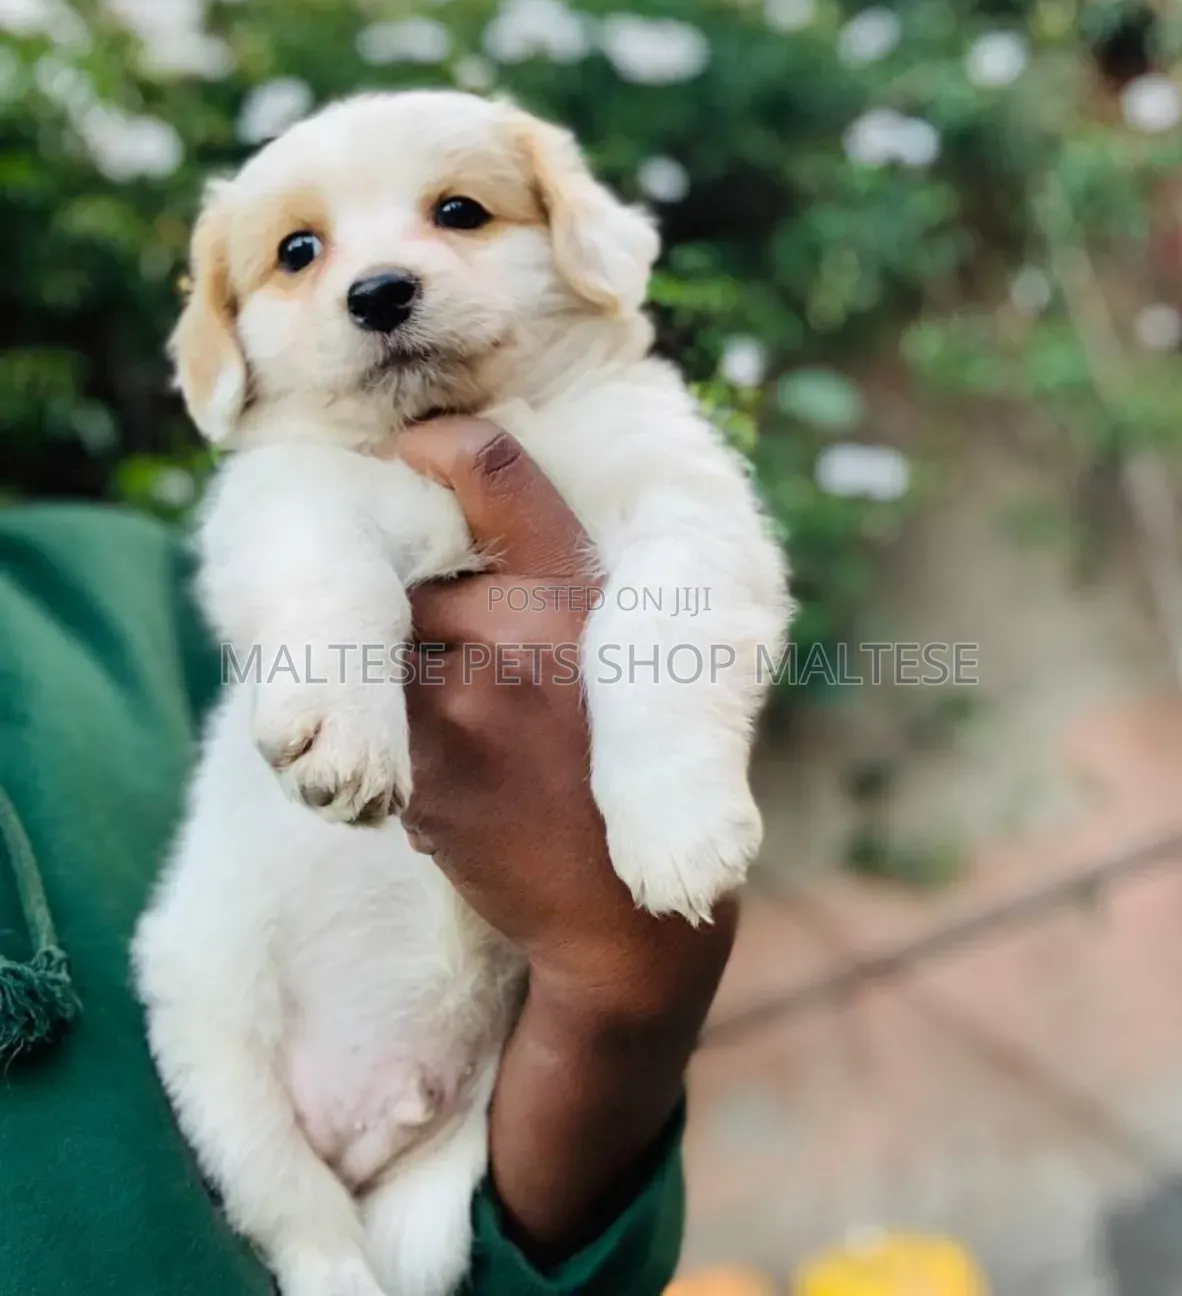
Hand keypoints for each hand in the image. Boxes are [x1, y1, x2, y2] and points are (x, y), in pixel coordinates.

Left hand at [393, 416, 735, 1259]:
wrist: (623, 912)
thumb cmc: (616, 762)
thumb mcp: (617, 651)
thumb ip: (550, 585)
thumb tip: (463, 513)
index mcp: (579, 590)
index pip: (495, 471)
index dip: (439, 445)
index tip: (413, 444)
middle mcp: (521, 628)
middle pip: (416, 577)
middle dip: (427, 610)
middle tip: (472, 656)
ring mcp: (465, 700)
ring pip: (389, 649)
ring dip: (412, 679)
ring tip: (481, 731)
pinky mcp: (422, 769)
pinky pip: (383, 726)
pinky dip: (409, 746)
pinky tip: (465, 780)